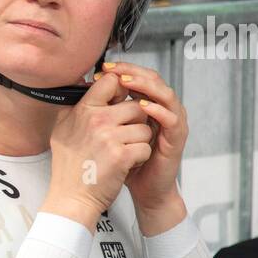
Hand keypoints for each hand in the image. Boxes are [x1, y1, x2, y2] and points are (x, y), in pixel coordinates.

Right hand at [43, 64, 154, 222]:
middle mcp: (96, 120)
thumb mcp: (62, 129)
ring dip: (139, 142)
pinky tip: (126, 165)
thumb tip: (85, 86)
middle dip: (136, 123)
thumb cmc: (69, 167)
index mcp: (83, 110)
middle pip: (136, 106)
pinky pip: (145, 148)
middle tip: (123, 138)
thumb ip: (74, 107)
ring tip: (123, 153)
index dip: (122, 91)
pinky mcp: (122, 156)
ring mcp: (110, 137)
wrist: (71, 198)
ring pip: (145, 128)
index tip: (119, 104)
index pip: (112, 81)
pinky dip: (140, 158)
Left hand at [99, 59, 187, 214]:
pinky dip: (158, 110)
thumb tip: (80, 93)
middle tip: (114, 69)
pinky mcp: (176, 137)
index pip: (138, 77)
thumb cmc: (124, 162)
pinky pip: (171, 118)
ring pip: (165, 94)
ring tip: (127, 81)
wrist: (142, 189)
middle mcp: (162, 109)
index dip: (122, 70)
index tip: (102, 69)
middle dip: (133, 71)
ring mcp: (172, 122)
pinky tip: (143, 107)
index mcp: (147, 104)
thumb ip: (100, 112)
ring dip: (145, 85)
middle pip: (153, 79)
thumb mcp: (107, 133)